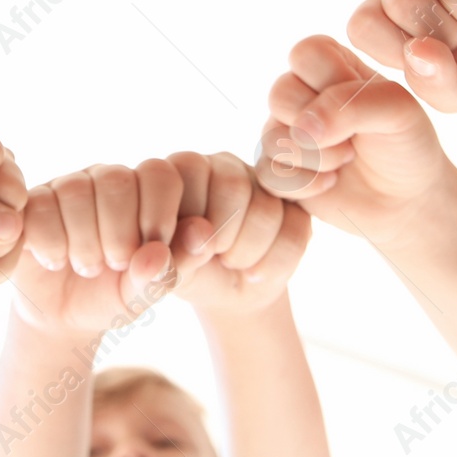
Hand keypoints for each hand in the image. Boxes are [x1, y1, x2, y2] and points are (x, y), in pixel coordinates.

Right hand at [12, 160, 208, 339]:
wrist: (63, 318)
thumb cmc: (115, 297)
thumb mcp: (148, 292)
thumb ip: (173, 268)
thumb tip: (200, 233)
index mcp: (146, 192)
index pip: (161, 174)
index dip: (159, 213)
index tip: (154, 250)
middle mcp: (107, 179)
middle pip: (117, 180)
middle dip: (119, 233)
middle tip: (116, 264)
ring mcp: (67, 186)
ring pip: (76, 191)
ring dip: (84, 241)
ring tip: (88, 267)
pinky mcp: (32, 202)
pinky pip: (40, 206)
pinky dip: (52, 242)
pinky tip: (56, 260)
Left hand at [169, 150, 311, 316]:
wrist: (230, 293)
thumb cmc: (191, 274)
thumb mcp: (167, 275)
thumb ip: (167, 260)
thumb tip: (198, 235)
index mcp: (171, 172)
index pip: (165, 173)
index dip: (162, 216)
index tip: (162, 253)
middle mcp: (212, 163)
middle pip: (230, 185)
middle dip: (219, 238)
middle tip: (208, 255)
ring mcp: (254, 177)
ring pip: (266, 209)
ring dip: (245, 253)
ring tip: (230, 261)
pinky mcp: (290, 199)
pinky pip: (295, 229)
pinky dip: (273, 264)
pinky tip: (256, 268)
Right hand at [258, 36, 450, 246]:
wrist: (405, 197)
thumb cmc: (404, 144)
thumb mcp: (397, 110)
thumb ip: (352, 103)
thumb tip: (302, 129)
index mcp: (329, 63)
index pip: (305, 54)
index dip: (332, 82)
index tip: (363, 103)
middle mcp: (300, 91)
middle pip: (280, 94)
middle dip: (325, 126)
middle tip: (355, 138)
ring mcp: (283, 129)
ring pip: (271, 136)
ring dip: (318, 158)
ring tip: (345, 160)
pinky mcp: (275, 168)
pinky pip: (268, 173)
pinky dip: (307, 184)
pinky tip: (330, 182)